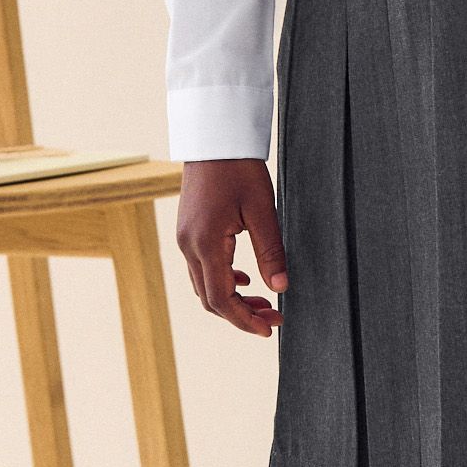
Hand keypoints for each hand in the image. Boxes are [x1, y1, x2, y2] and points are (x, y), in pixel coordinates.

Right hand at [176, 157, 287, 336]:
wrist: (215, 137)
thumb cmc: (239, 168)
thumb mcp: (263, 210)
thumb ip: (271, 252)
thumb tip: (281, 288)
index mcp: (205, 243)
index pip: (222, 299)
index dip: (245, 319)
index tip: (270, 329)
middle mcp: (189, 245)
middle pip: (210, 299)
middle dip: (241, 314)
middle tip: (274, 319)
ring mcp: (185, 238)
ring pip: (205, 285)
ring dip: (233, 299)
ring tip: (265, 302)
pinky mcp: (189, 231)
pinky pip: (202, 268)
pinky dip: (223, 281)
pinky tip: (246, 279)